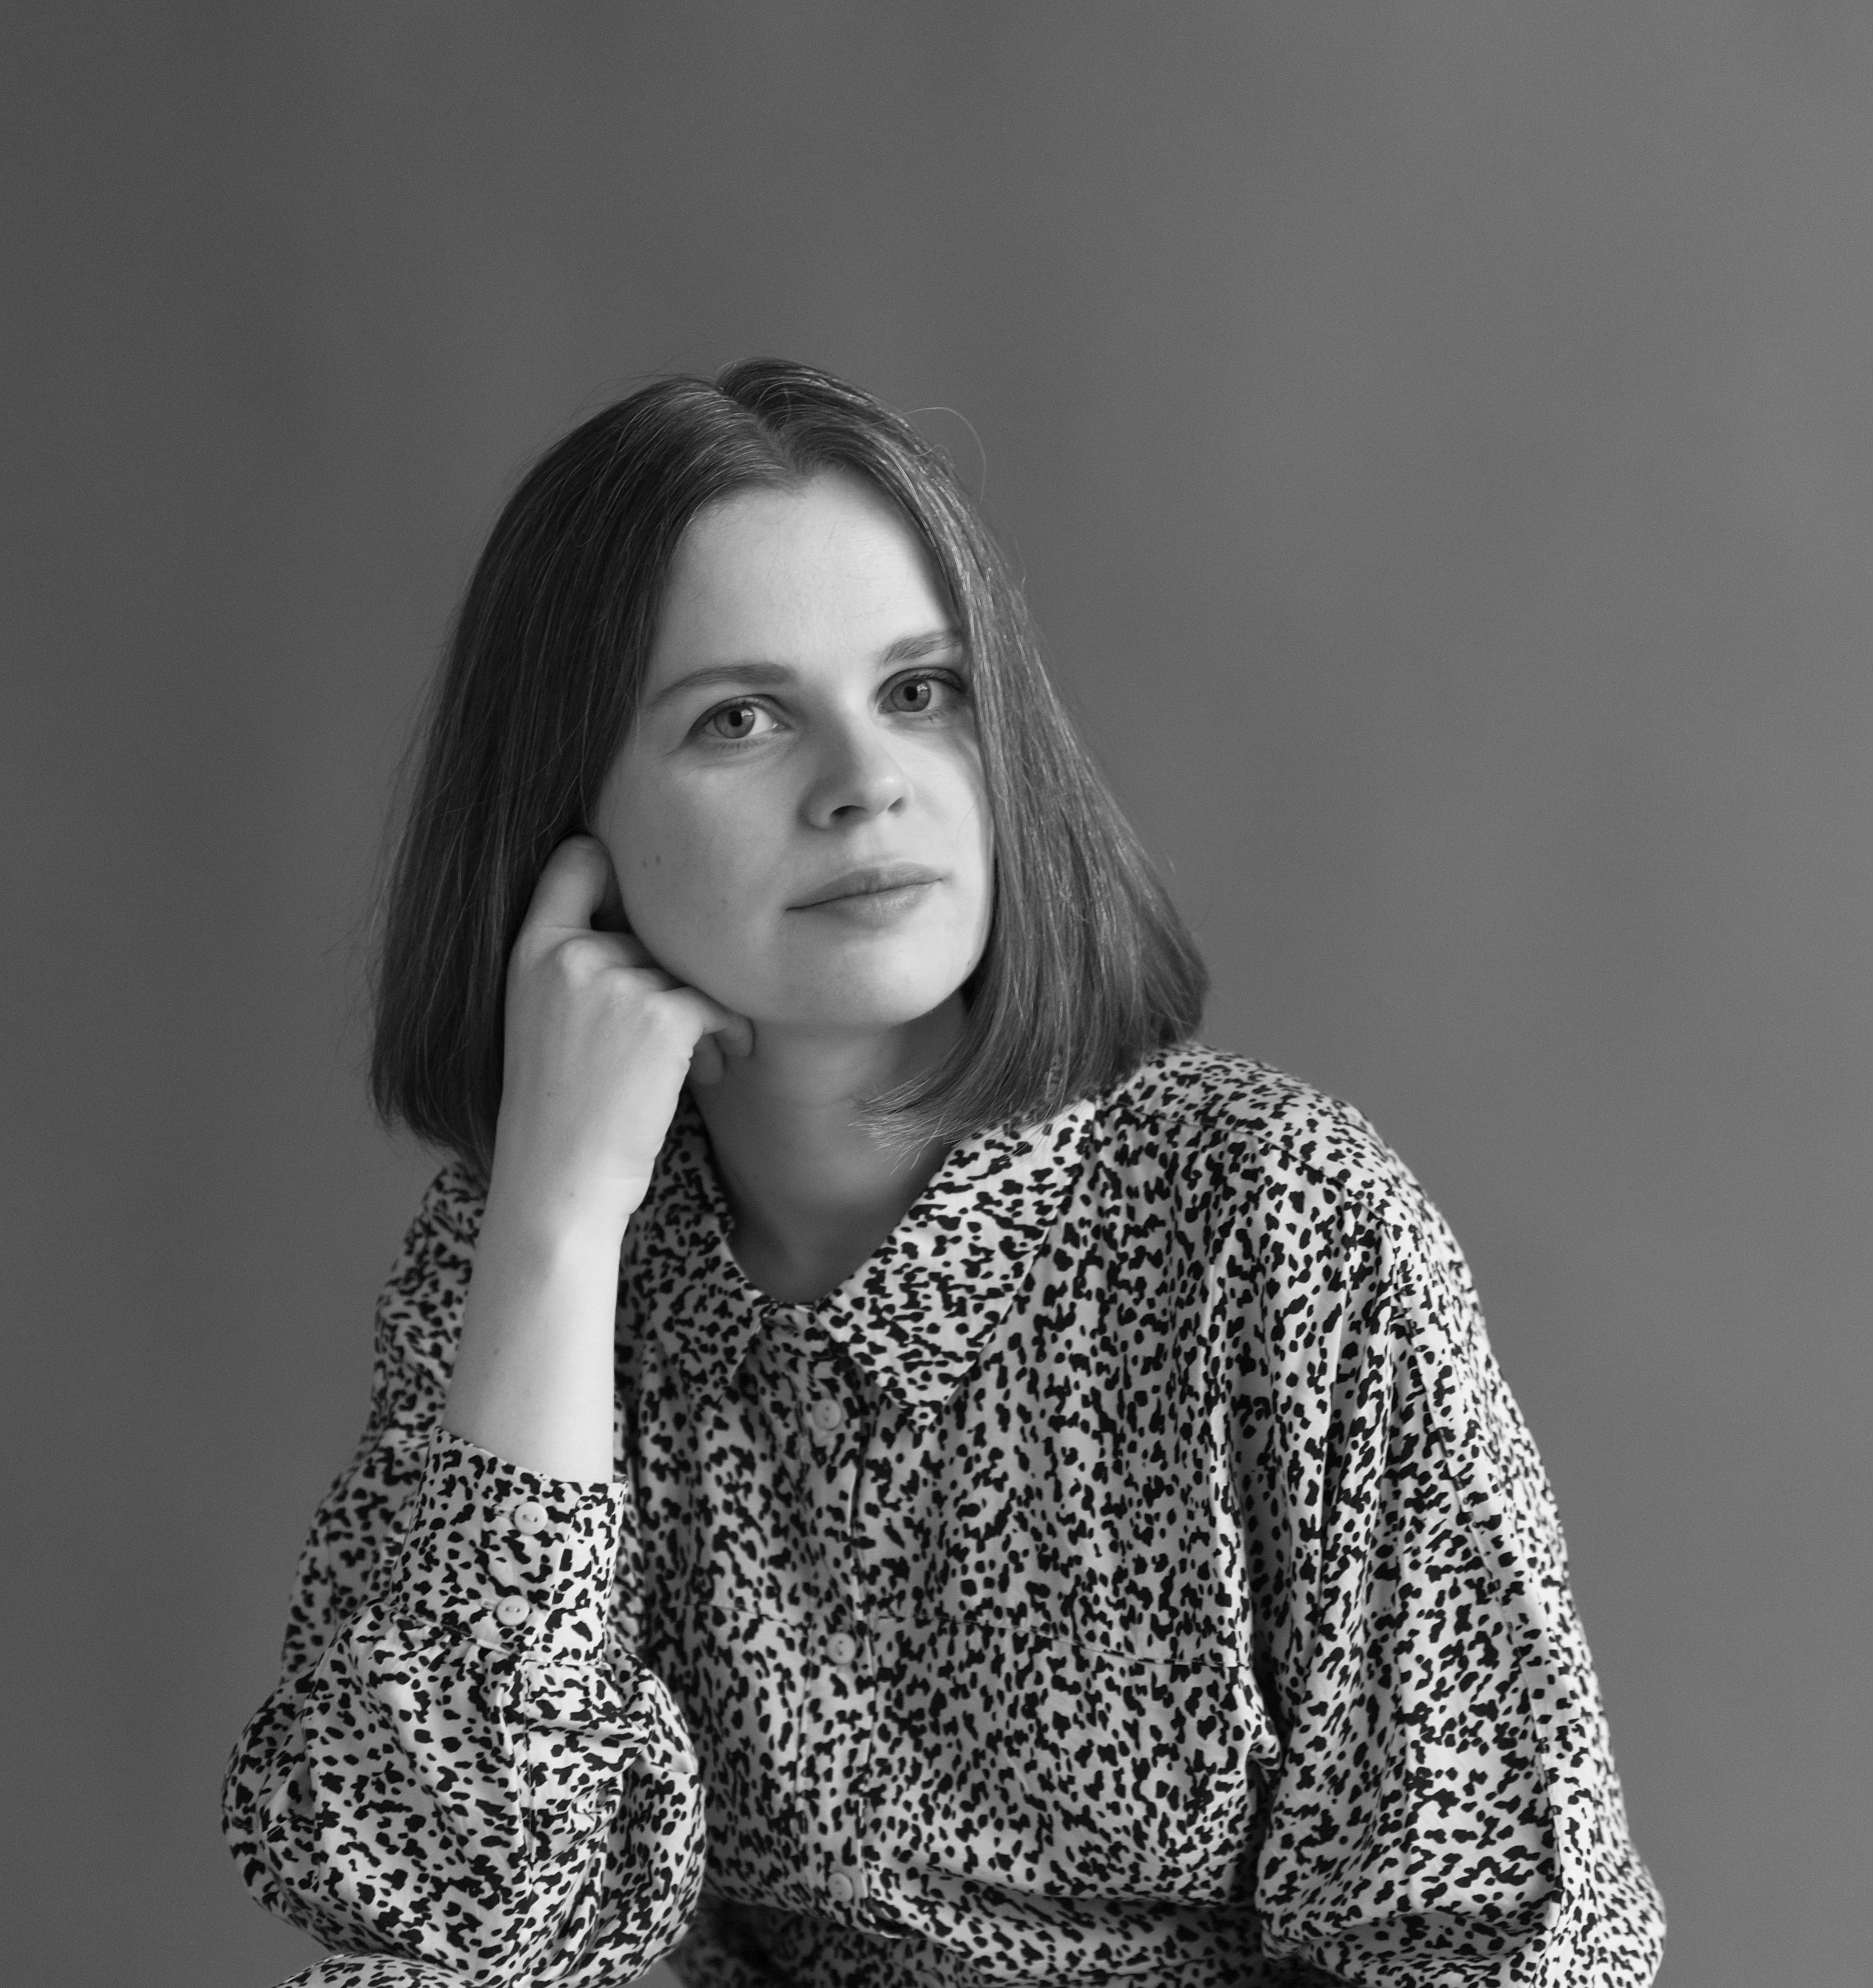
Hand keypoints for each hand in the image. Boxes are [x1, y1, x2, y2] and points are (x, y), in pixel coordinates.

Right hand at [488, 834, 751, 1244]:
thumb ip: (579, 963)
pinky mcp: (661, 1016)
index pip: (577, 861)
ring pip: (689, 971)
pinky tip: (719, 1066)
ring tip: (697, 1064)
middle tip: (679, 1040)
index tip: (655, 905)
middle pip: (652, 933)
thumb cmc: (558, 1111)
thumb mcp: (543, 1019)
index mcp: (531, 950)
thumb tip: (660, 927)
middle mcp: (570, 954)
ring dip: (706, 1015)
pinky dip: (731, 1033)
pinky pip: (719, 1004)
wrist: (558, 1182)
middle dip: (675, 981)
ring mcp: (615, 981)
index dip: (619, 869)